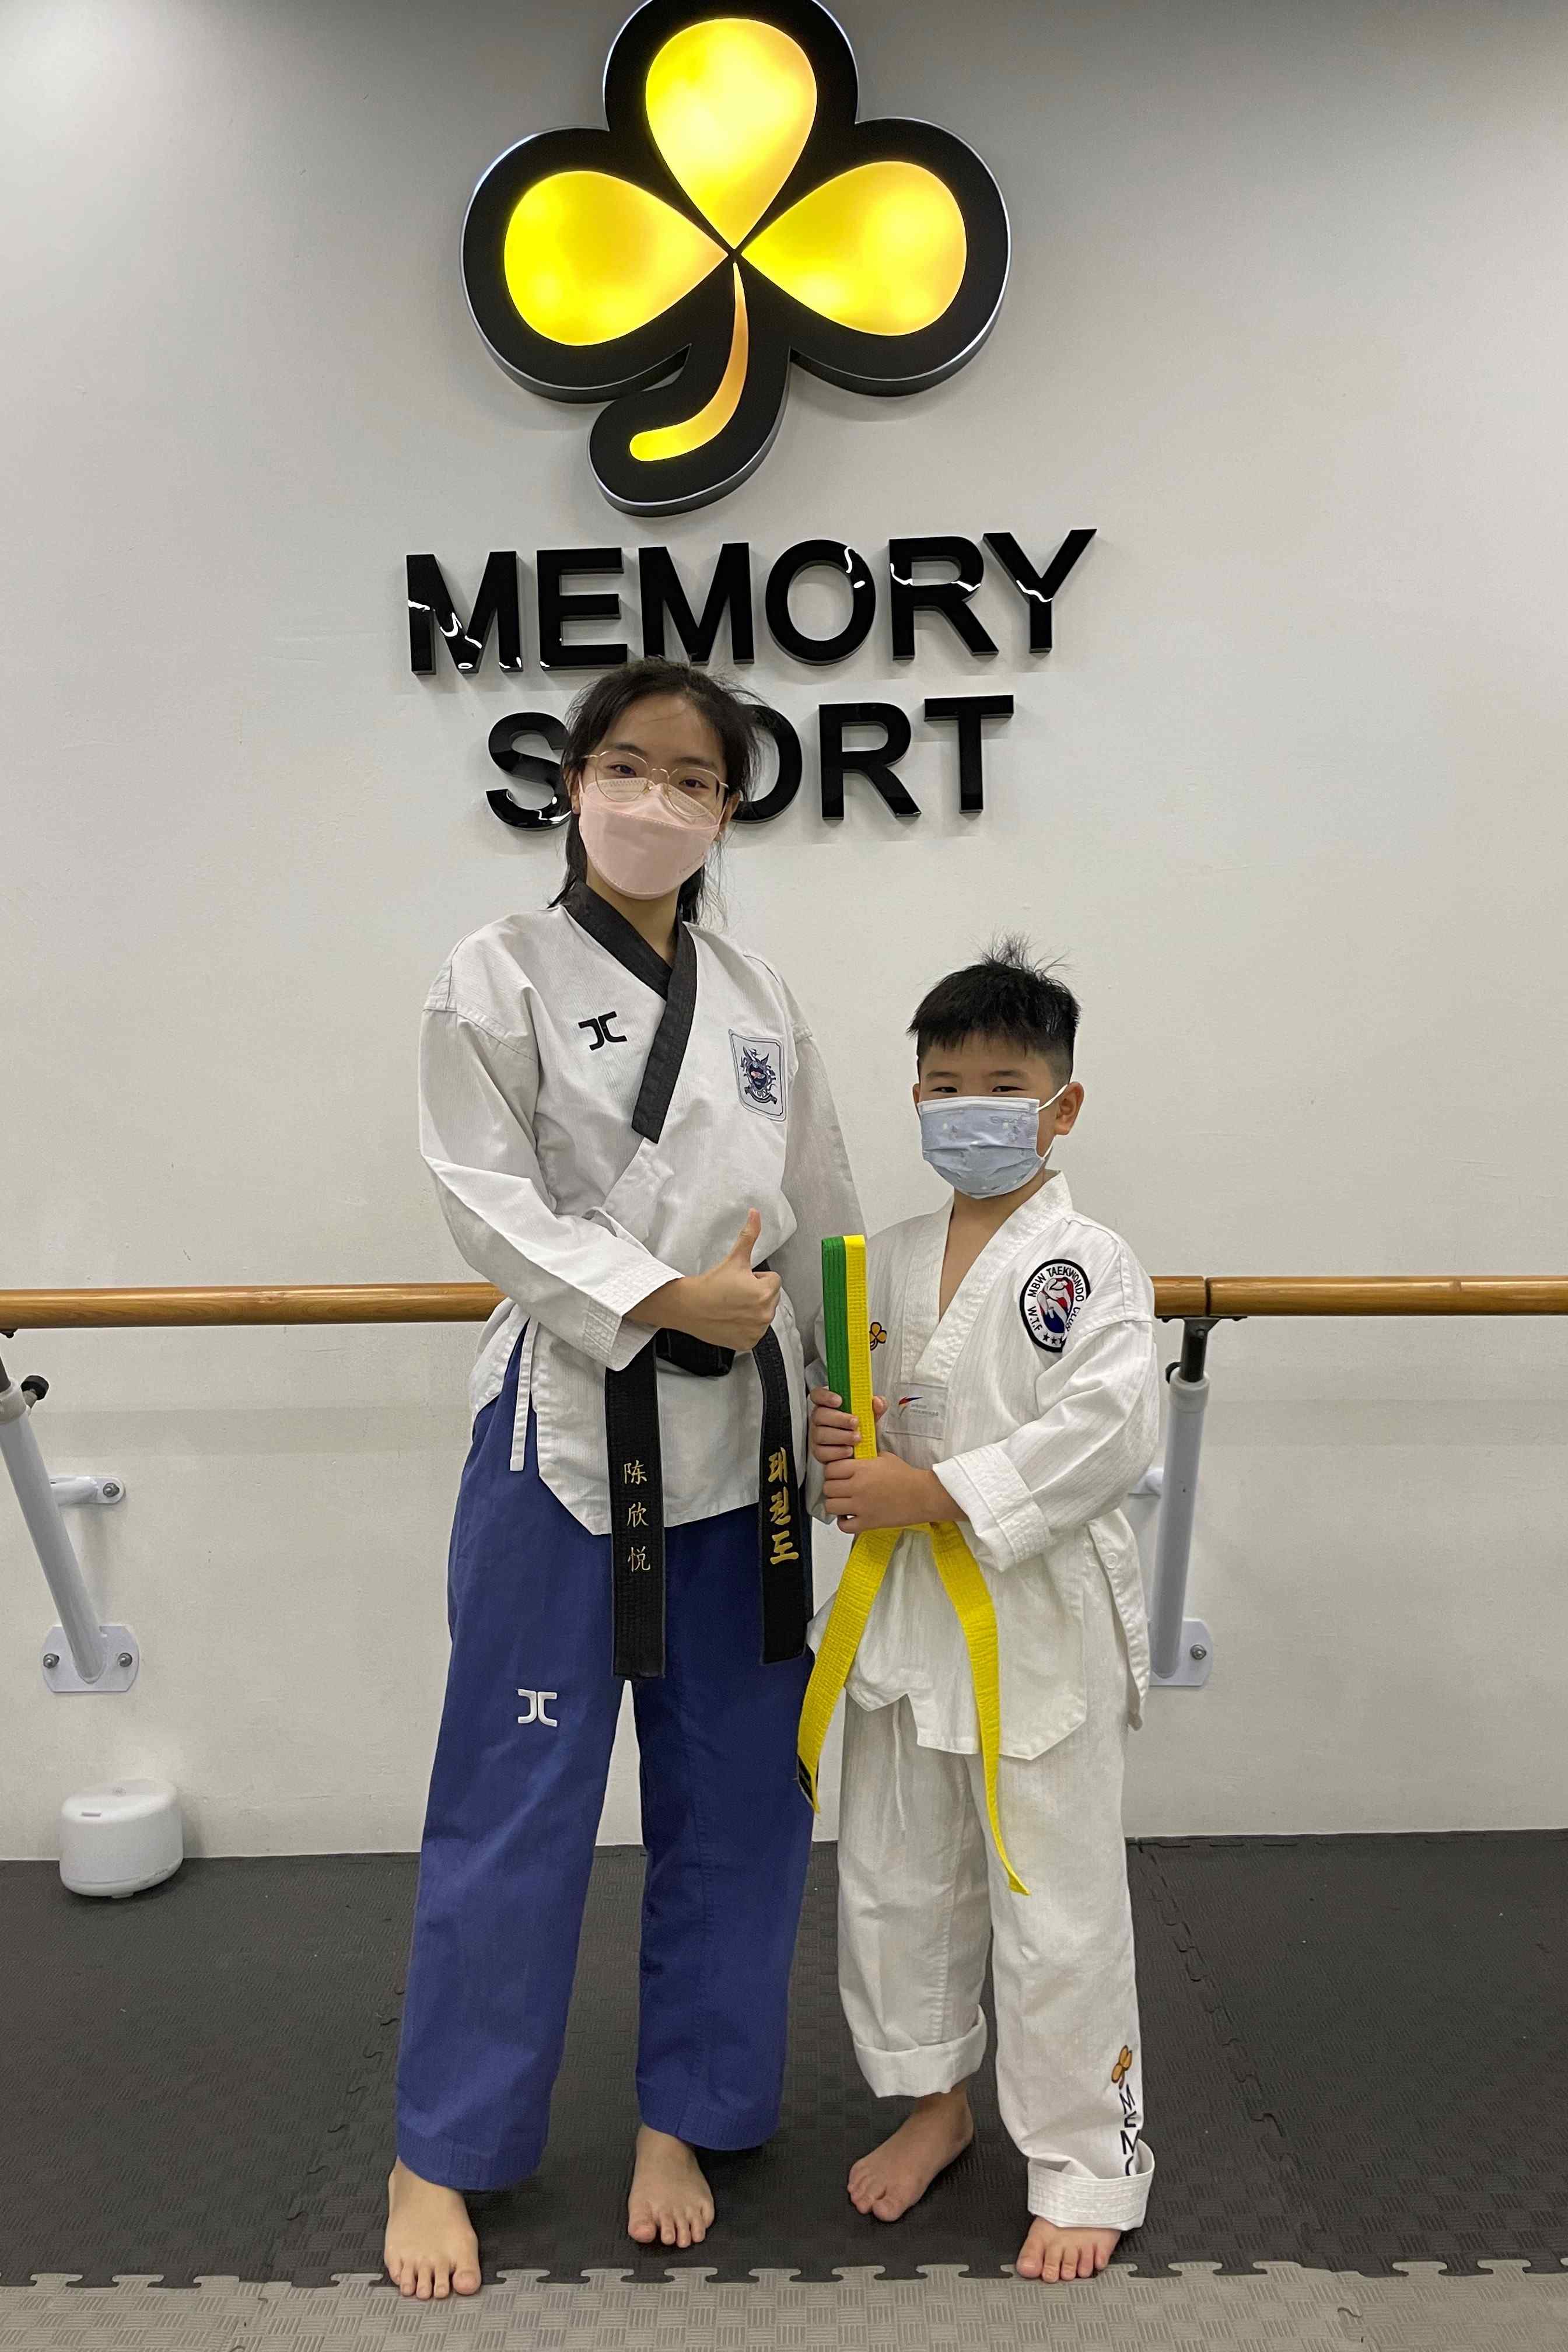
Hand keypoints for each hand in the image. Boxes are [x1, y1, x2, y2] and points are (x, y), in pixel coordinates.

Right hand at [632, 1211, 781, 1351]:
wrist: (689, 1306)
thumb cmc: (711, 1284)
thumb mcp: (734, 1258)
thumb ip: (749, 1235)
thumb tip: (755, 1213)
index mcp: (765, 1292)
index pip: (774, 1280)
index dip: (757, 1278)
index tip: (741, 1281)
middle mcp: (764, 1314)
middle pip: (771, 1298)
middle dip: (757, 1293)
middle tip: (735, 1292)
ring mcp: (756, 1331)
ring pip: (764, 1315)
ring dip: (753, 1310)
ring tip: (733, 1306)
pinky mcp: (748, 1343)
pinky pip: (755, 1332)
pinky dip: (746, 1327)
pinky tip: (732, 1319)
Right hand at [808, 1386, 886, 1465]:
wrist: (864, 1448)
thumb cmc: (862, 1426)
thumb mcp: (872, 1414)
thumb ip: (877, 1405)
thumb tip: (877, 1402)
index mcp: (828, 1404)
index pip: (817, 1394)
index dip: (825, 1396)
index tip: (839, 1400)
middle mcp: (819, 1419)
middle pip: (819, 1415)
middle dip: (838, 1419)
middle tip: (855, 1422)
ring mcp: (816, 1436)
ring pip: (820, 1434)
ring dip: (841, 1436)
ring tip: (857, 1438)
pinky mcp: (819, 1452)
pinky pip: (823, 1452)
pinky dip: (838, 1452)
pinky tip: (850, 1450)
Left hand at [823, 1452, 954, 1535]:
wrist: (923, 1495)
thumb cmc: (907, 1476)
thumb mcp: (885, 1458)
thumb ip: (866, 1460)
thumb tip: (854, 1461)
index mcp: (861, 1469)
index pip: (830, 1469)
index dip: (832, 1472)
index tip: (838, 1474)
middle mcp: (857, 1487)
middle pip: (828, 1488)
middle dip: (833, 1487)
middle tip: (841, 1488)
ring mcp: (861, 1506)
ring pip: (831, 1506)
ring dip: (835, 1504)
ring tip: (844, 1503)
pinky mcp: (868, 1522)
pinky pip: (843, 1526)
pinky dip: (843, 1522)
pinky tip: (849, 1516)